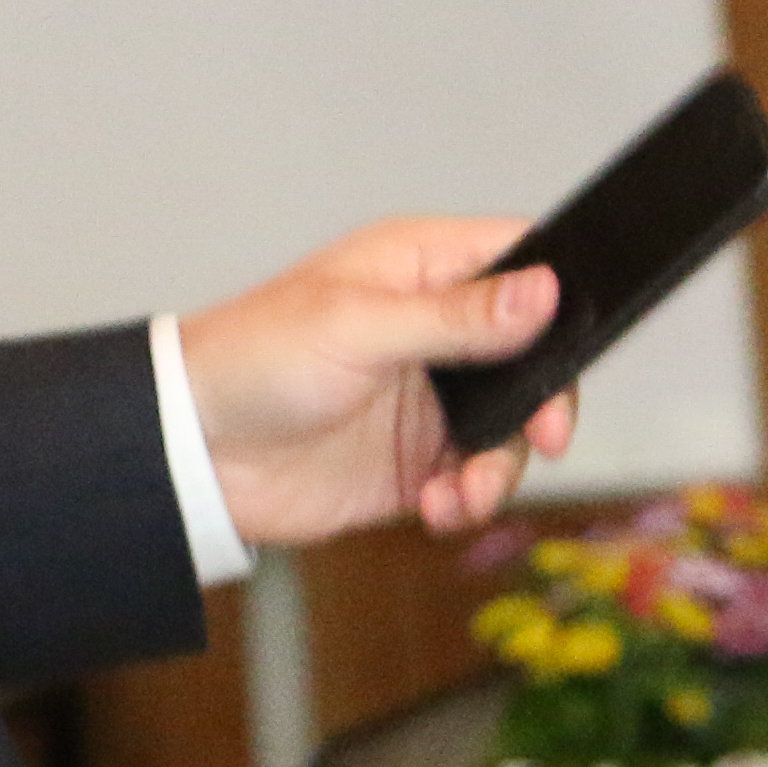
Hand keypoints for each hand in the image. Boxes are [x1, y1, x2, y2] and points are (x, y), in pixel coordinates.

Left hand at [178, 218, 576, 549]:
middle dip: (545, 400)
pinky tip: (437, 508)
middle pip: (532, 353)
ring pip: (510, 426)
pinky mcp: (414, 458)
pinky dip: (469, 497)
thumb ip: (455, 317)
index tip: (574, 344)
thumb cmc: (253, 359)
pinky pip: (473, 477)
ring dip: (503, 464)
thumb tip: (544, 290)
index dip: (560, 293)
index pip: (518, 258)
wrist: (193, 453)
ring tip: (463, 492)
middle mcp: (433, 329)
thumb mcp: (359, 329)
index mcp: (418, 269)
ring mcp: (427, 396)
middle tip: (543, 436)